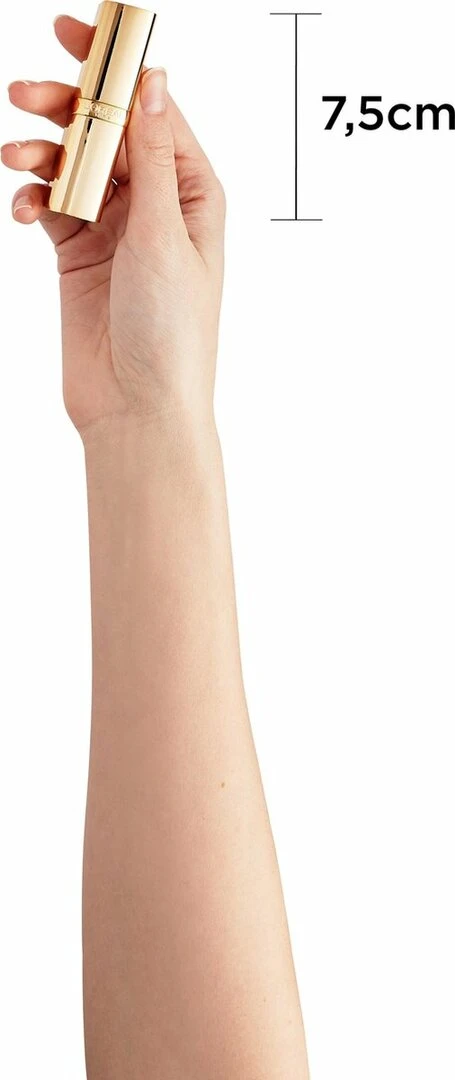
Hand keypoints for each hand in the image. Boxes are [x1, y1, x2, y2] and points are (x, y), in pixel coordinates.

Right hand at [2, 15, 225, 438]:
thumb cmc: (171, 331)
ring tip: (14, 157)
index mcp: (191, 192)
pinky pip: (49, 207)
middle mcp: (154, 204)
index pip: (150, 112)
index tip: (72, 33)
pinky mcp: (79, 255)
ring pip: (72, 166)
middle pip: (105, 133)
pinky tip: (23, 210)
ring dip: (41, 154)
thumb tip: (152, 83)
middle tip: (25, 92)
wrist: (138, 407)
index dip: (113, 69)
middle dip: (66, 108)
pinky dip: (32, 200)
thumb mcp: (166, 234)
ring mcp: (114, 229)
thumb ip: (153, 158)